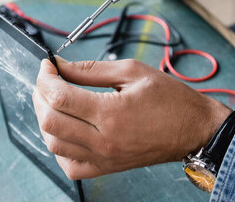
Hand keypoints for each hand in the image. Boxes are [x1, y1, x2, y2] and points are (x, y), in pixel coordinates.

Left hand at [33, 57, 231, 179]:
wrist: (194, 129)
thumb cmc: (171, 99)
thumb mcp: (133, 71)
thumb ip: (92, 69)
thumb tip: (61, 66)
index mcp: (111, 113)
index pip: (59, 97)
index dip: (46, 77)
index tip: (48, 65)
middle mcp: (104, 140)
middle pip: (50, 121)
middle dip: (40, 95)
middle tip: (47, 79)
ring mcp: (104, 158)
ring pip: (53, 144)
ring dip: (46, 118)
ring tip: (54, 99)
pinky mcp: (106, 168)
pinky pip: (69, 166)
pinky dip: (59, 146)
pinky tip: (66, 128)